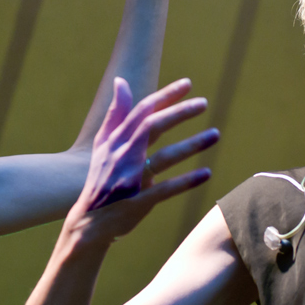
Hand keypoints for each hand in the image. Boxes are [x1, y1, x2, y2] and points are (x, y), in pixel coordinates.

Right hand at [63, 77, 218, 245]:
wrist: (88, 222)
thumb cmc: (100, 179)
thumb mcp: (102, 145)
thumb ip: (115, 114)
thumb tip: (121, 81)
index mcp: (115, 141)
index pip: (141, 111)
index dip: (164, 96)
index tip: (187, 84)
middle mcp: (122, 156)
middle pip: (152, 127)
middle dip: (178, 113)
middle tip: (203, 103)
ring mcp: (130, 180)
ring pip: (163, 157)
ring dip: (191, 145)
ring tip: (216, 133)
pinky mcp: (138, 202)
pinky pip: (165, 189)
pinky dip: (186, 181)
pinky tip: (206, 173)